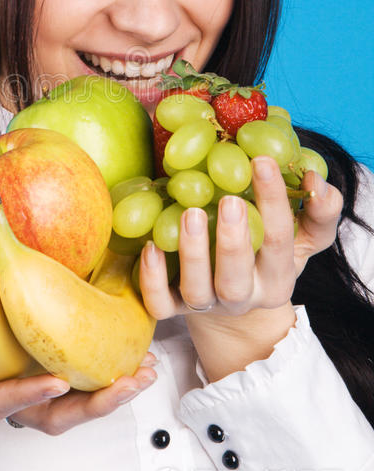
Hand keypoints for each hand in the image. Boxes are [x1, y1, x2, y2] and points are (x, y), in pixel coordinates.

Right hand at [0, 299, 156, 439]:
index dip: (25, 395)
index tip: (55, 380)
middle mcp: (2, 393)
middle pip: (53, 415)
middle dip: (94, 403)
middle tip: (133, 378)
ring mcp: (25, 385)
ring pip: (74, 402)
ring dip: (112, 388)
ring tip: (146, 365)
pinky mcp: (41, 367)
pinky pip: (78, 375)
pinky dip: (106, 365)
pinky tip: (134, 342)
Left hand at [140, 156, 342, 318]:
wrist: (233, 291)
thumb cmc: (268, 251)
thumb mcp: (302, 233)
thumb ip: (320, 209)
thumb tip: (314, 178)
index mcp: (276, 277)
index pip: (279, 242)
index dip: (273, 202)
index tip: (261, 161)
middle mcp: (241, 297)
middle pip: (236, 280)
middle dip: (232, 241)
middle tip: (229, 200)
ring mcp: (205, 304)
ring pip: (197, 291)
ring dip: (193, 253)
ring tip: (190, 213)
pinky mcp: (173, 308)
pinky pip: (160, 304)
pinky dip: (152, 279)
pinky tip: (151, 245)